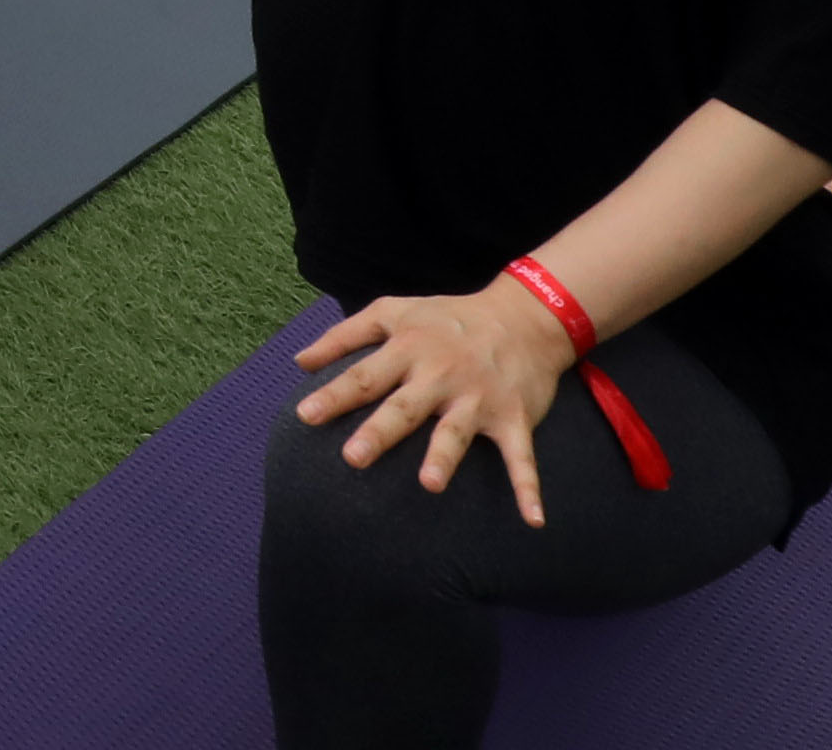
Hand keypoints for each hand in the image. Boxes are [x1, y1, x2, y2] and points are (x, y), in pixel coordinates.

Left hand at [290, 283, 580, 525]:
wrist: (523, 317)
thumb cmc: (446, 318)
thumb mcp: (393, 312)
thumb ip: (344, 335)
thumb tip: (299, 361)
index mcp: (409, 349)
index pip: (365, 375)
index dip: (334, 395)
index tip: (305, 416)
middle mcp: (441, 374)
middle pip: (404, 406)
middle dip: (380, 432)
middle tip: (353, 458)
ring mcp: (478, 397)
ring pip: (457, 431)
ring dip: (444, 458)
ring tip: (429, 484)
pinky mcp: (514, 417)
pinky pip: (521, 457)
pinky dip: (528, 487)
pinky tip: (532, 519)